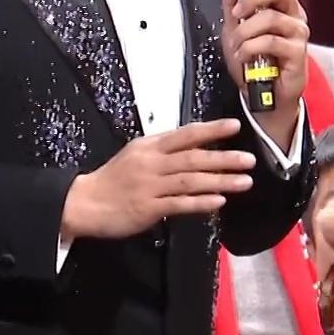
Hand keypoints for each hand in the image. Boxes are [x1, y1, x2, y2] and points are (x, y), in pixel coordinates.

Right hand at [61, 119, 254, 239]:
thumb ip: (163, 152)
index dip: (211, 129)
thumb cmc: (112, 179)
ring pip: (191, 181)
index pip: (185, 134)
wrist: (84, 202)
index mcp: (149, 146)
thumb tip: (194, 147)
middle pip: (193, 157)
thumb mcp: (135, 155)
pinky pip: (179, 204)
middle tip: (249, 160)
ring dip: (220, 181)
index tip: (235, 126)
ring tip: (244, 182)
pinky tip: (218, 202)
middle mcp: (152, 163)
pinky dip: (200, 202)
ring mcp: (151, 186)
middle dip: (224, 158)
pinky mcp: (148, 208)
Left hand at [223, 0, 308, 147]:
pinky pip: (271, 42)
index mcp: (282, 5)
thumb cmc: (254, 61)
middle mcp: (294, 15)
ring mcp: (298, 34)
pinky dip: (250, 48)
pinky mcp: (298, 53)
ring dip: (246, 31)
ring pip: (272, 17)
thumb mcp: (235, 28)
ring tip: (237, 43)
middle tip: (237, 13)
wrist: (262, 94)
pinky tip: (244, 56)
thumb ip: (232, 3)